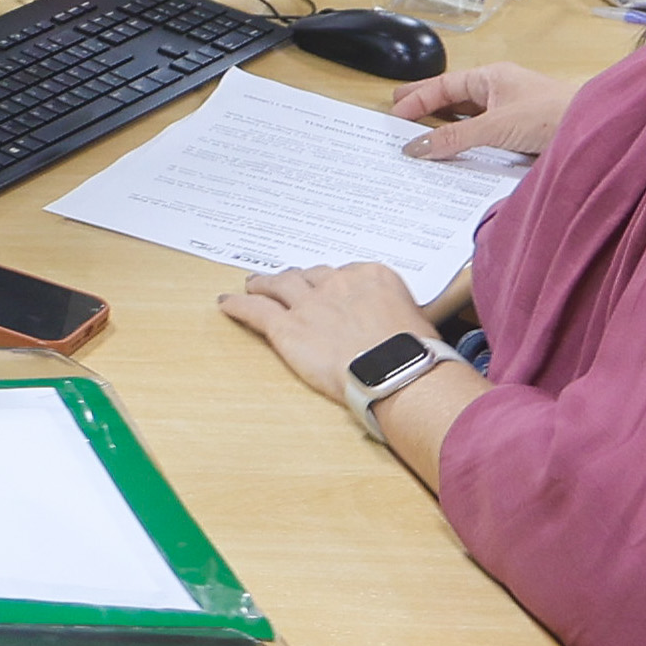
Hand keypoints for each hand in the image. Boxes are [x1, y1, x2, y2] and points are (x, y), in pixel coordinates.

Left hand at [216, 259, 435, 412]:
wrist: (397, 370)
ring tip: (254, 285)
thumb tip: (397, 326)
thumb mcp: (417, 320)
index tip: (329, 291)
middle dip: (298, 281)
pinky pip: (256, 311)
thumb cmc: (414, 354)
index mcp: (371, 276)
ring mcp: (309, 304)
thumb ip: (396, 313)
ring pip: (278, 286)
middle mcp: (336, 283)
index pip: (342, 274)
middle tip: (289, 284)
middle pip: (309, 276)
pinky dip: (239, 306)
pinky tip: (227, 305)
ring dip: (265, 285)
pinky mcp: (288, 328)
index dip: (331, 285)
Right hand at [391, 58, 577, 162]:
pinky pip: (484, 138)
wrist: (597, 131)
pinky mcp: (520, 135)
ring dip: (446, 130)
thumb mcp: (495, 127)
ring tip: (420, 142)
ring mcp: (510, 113)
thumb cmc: (553, 114)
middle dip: (426, 109)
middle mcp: (499, 92)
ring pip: (468, 120)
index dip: (417, 99)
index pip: (444, 86)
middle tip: (398, 119)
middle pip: (453, 100)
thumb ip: (455, 138)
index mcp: (490, 78)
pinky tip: (455, 157)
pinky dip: (466, 145)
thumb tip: (417, 147)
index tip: (393, 114)